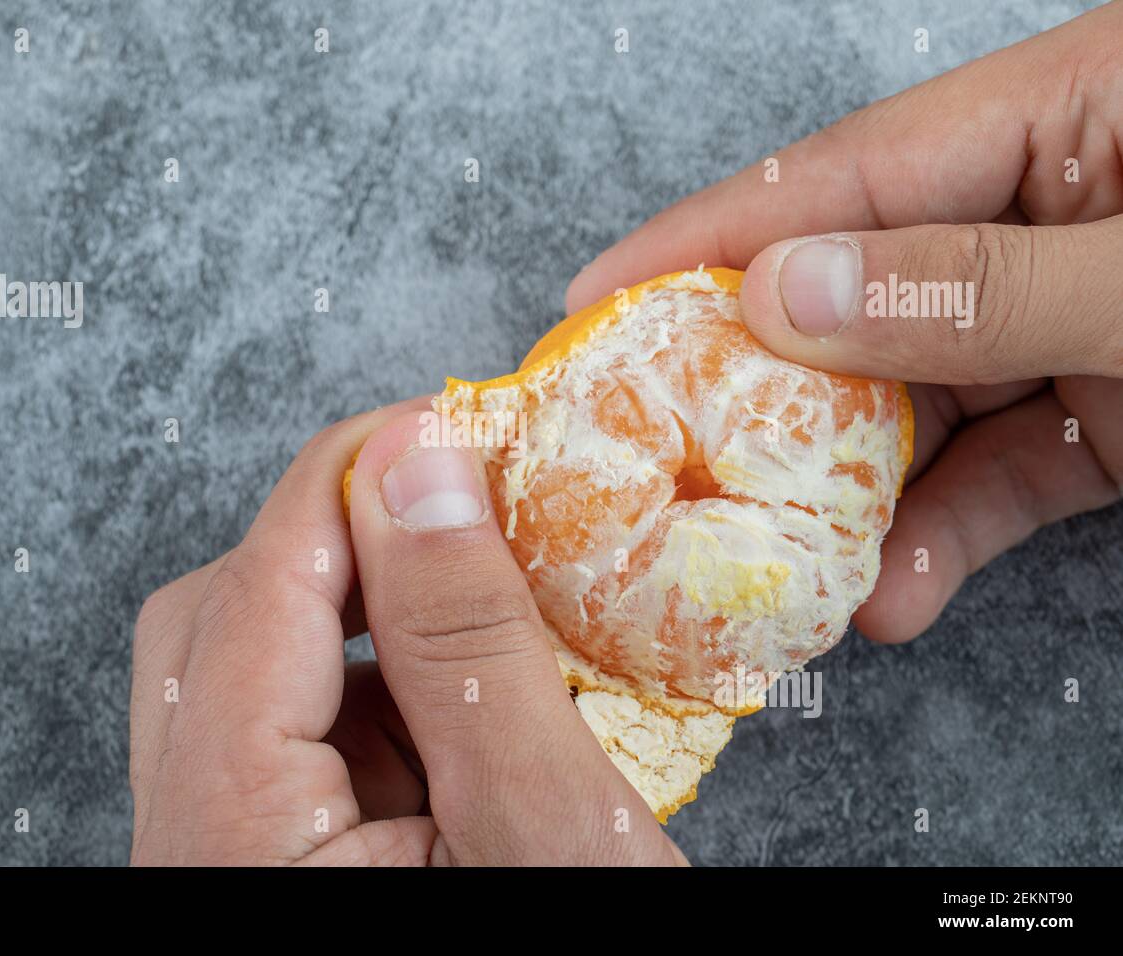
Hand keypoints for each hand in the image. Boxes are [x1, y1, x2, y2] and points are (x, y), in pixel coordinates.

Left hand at [130, 398, 684, 864]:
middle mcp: (193, 850)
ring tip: (478, 609)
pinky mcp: (273, 869)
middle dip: (336, 543)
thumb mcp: (542, 830)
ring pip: (247, 675)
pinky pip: (292, 737)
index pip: (254, 590)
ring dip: (359, 618)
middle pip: (215, 624)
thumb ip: (470, 642)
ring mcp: (226, 862)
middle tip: (454, 508)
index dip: (346, 480)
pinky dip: (376, 690)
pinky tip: (464, 699)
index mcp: (233, 841)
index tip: (439, 422)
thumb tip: (422, 464)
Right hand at [566, 2, 1122, 643]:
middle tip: (650, 454)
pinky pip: (996, 472)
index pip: (842, 172)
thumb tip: (784, 295)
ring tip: (782, 570)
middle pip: (856, 290)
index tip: (593, 297)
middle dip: (758, 387)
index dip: (707, 238)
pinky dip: (939, 537)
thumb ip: (976, 282)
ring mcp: (1076, 314)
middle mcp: (1054, 204)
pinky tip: (892, 595)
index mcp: (1071, 110)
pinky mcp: (1111, 411)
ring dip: (850, 493)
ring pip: (918, 402)